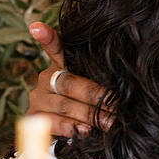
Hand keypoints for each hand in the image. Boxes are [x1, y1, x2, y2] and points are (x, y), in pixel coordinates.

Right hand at [26, 22, 112, 137]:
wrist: (73, 131)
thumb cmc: (90, 105)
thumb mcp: (96, 89)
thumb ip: (102, 80)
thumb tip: (124, 80)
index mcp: (61, 66)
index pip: (54, 48)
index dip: (47, 37)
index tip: (37, 27)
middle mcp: (46, 79)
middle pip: (69, 84)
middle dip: (94, 97)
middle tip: (114, 106)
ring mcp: (38, 98)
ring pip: (63, 105)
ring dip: (88, 115)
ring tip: (106, 122)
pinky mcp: (34, 119)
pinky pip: (51, 123)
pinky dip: (70, 128)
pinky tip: (83, 131)